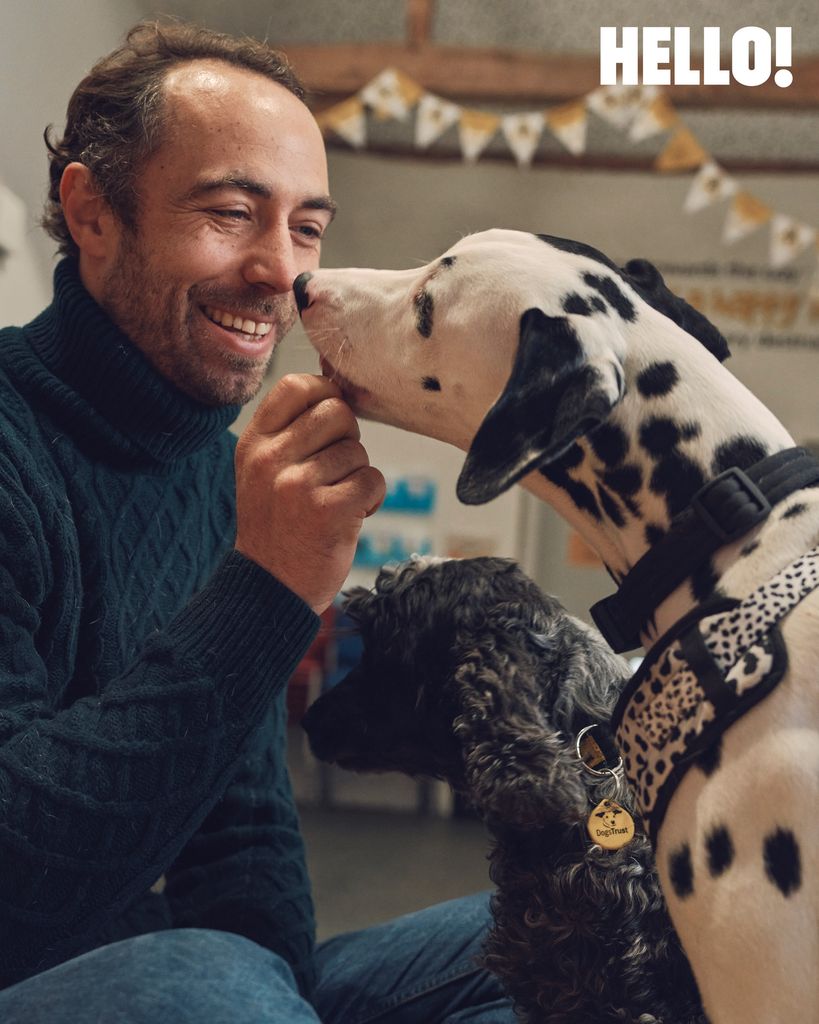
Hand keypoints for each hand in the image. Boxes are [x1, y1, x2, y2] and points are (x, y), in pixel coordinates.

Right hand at [234, 374, 385, 613]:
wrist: (269, 587)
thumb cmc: (276, 525)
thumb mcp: (263, 470)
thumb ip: (291, 431)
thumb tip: (340, 389)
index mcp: (254, 443)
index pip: (296, 386)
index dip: (326, 393)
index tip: (331, 421)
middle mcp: (271, 459)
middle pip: (337, 412)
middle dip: (348, 437)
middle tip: (337, 468)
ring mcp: (298, 485)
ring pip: (358, 451)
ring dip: (358, 475)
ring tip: (336, 500)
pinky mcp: (328, 511)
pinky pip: (373, 479)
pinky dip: (372, 498)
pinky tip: (352, 516)